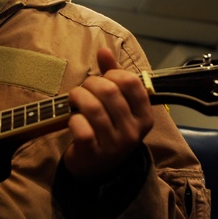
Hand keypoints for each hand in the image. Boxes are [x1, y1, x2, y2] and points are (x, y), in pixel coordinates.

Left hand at [63, 48, 154, 179]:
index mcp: (144, 116)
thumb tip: (104, 50)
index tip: (103, 79)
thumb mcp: (117, 104)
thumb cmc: (107, 129)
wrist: (95, 169)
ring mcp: (114, 145)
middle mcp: (133, 131)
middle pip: (109, 91)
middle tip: (82, 90)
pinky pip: (82, 128)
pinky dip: (73, 119)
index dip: (112, 73)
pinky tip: (73, 120)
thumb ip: (112, 76)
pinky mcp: (94, 154)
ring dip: (77, 98)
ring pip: (93, 108)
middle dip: (90, 83)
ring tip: (74, 100)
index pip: (131, 81)